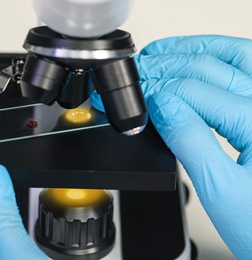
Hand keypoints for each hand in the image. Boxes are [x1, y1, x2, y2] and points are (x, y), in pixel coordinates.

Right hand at [91, 35, 251, 258]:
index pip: (192, 92)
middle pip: (206, 68)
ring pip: (227, 56)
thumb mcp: (221, 191)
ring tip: (156, 54)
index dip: (154, 91)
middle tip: (135, 73)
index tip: (131, 96)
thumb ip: (190, 143)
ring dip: (187, 52)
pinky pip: (242, 64)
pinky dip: (213, 53)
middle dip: (163, 68)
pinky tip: (192, 54)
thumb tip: (161, 107)